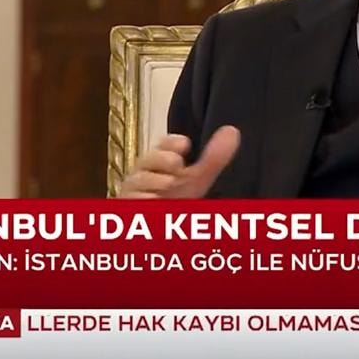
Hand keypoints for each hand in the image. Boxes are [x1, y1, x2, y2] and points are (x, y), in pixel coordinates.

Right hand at [118, 126, 239, 198]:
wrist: (161, 228)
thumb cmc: (177, 199)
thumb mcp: (197, 179)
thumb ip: (213, 158)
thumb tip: (232, 131)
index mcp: (159, 162)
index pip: (163, 145)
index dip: (171, 143)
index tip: (185, 144)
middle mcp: (143, 174)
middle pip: (147, 160)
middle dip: (161, 159)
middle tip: (178, 162)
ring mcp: (132, 192)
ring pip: (136, 183)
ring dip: (153, 181)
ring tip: (170, 182)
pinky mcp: (125, 210)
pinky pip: (128, 203)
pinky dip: (139, 201)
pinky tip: (152, 201)